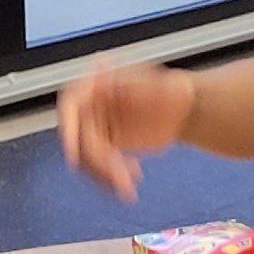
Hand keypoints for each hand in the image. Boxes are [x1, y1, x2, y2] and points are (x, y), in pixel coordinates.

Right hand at [58, 61, 197, 201]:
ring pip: (88, 158)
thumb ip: (127, 84)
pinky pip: (99, 166)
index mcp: (98, 85)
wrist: (185, 111)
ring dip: (104, 176)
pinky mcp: (107, 145)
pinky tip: (129, 183)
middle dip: (98, 162)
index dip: (68, 130)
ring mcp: (98, 127)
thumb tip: (100, 66)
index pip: (71, 104)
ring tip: (127, 186)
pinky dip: (111, 178)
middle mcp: (93, 106)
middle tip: (118, 177)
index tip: (73, 155)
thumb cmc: (172, 91)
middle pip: (80, 139)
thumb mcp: (153, 85)